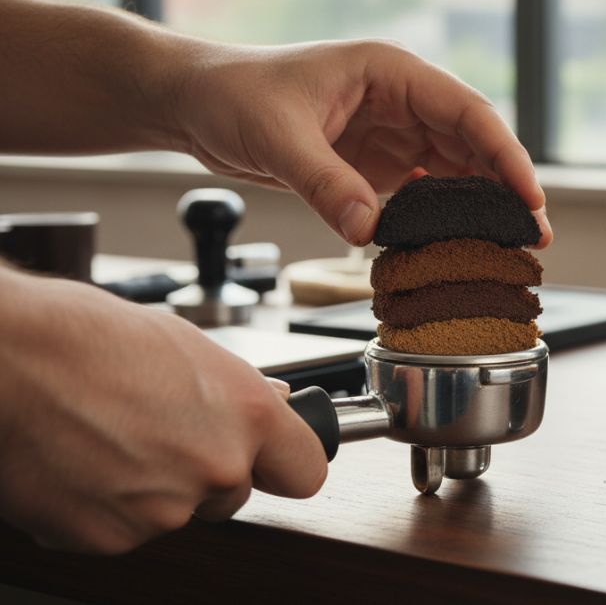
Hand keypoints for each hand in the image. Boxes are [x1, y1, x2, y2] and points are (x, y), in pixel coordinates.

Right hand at [0, 267, 326, 553]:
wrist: (6, 359)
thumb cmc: (83, 337)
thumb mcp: (186, 347)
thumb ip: (233, 390)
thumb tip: (265, 403)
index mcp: (247, 414)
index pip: (305, 469)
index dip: (284, 464)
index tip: (272, 462)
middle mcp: (217, 466)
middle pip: (234, 493)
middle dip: (204, 472)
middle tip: (156, 433)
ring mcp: (165, 509)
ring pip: (174, 512)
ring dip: (150, 488)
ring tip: (104, 437)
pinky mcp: (110, 537)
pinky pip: (122, 529)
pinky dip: (102, 507)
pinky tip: (79, 463)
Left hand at [170, 40, 551, 246]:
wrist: (194, 104)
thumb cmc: (232, 93)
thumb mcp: (277, 136)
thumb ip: (325, 183)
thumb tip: (368, 231)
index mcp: (390, 72)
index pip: (467, 111)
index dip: (504, 154)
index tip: (527, 196)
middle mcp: (401, 101)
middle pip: (473, 144)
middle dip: (505, 188)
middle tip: (532, 235)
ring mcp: (393, 134)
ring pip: (456, 170)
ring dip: (481, 207)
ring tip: (506, 246)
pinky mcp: (377, 165)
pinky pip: (424, 192)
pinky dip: (443, 218)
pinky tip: (457, 245)